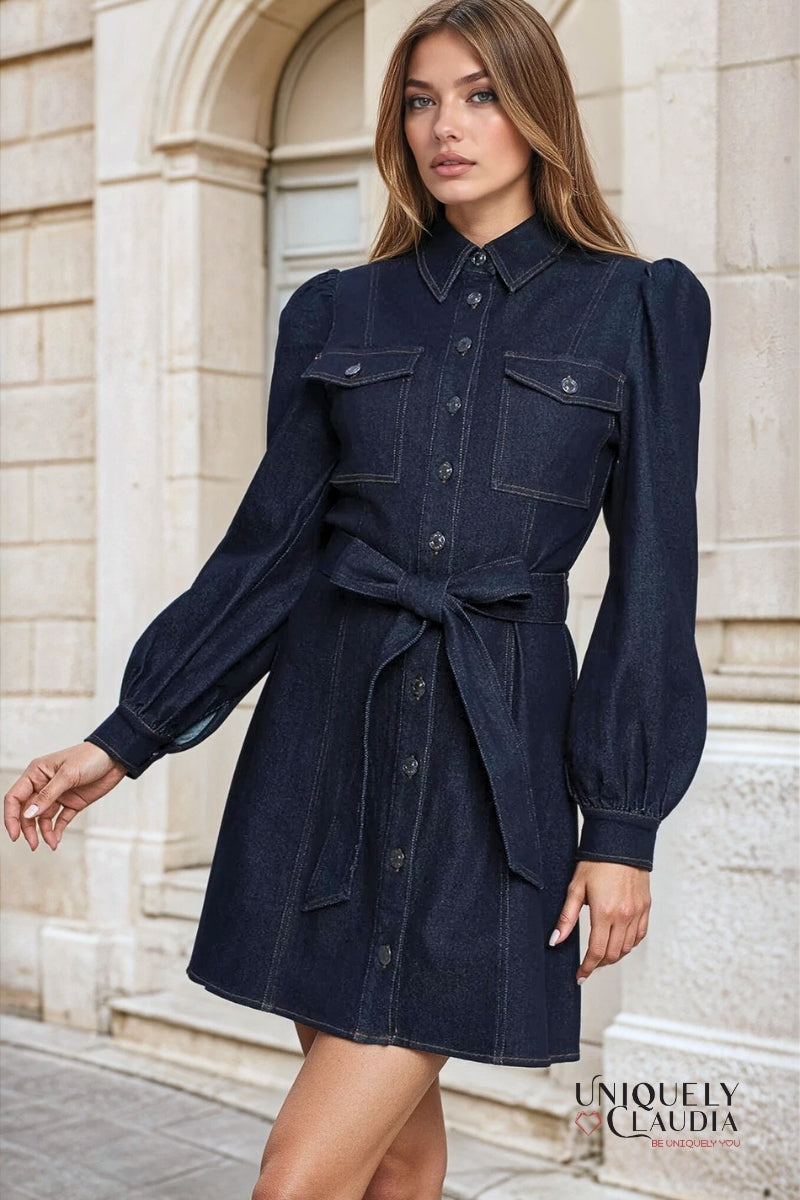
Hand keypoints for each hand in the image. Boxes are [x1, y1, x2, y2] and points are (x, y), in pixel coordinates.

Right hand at [3, 743, 127, 851]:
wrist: (117, 757)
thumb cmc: (91, 757)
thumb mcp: (67, 775)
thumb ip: (47, 795)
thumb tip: (28, 814)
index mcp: (37, 773)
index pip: (15, 797)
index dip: (11, 816)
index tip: (15, 834)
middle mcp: (44, 784)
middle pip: (27, 811)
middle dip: (28, 829)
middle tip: (33, 844)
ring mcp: (59, 794)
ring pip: (43, 818)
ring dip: (44, 832)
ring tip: (50, 843)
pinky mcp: (72, 802)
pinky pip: (60, 819)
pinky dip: (57, 830)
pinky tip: (56, 840)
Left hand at [549, 859, 650, 984]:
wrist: (621, 842)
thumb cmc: (596, 862)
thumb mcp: (575, 888)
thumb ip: (567, 917)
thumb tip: (555, 940)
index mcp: (605, 913)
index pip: (596, 951)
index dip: (587, 968)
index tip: (580, 976)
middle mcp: (624, 916)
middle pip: (612, 954)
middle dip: (598, 964)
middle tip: (587, 966)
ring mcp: (637, 913)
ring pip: (627, 948)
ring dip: (613, 956)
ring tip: (600, 955)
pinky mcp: (646, 908)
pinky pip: (639, 936)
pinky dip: (629, 944)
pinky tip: (619, 943)